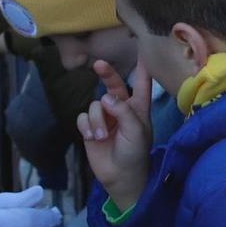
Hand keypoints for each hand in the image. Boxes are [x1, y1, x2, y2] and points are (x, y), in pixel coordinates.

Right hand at [76, 61, 153, 210]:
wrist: (120, 177)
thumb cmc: (135, 153)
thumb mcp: (136, 131)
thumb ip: (123, 111)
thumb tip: (105, 97)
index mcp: (138, 108)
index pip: (142, 83)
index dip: (141, 67)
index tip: (142, 49)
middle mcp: (121, 109)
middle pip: (113, 85)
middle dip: (106, 74)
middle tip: (98, 64)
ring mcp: (105, 118)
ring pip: (94, 104)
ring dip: (96, 120)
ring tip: (102, 136)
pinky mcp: (90, 128)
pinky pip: (83, 117)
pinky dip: (86, 126)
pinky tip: (92, 137)